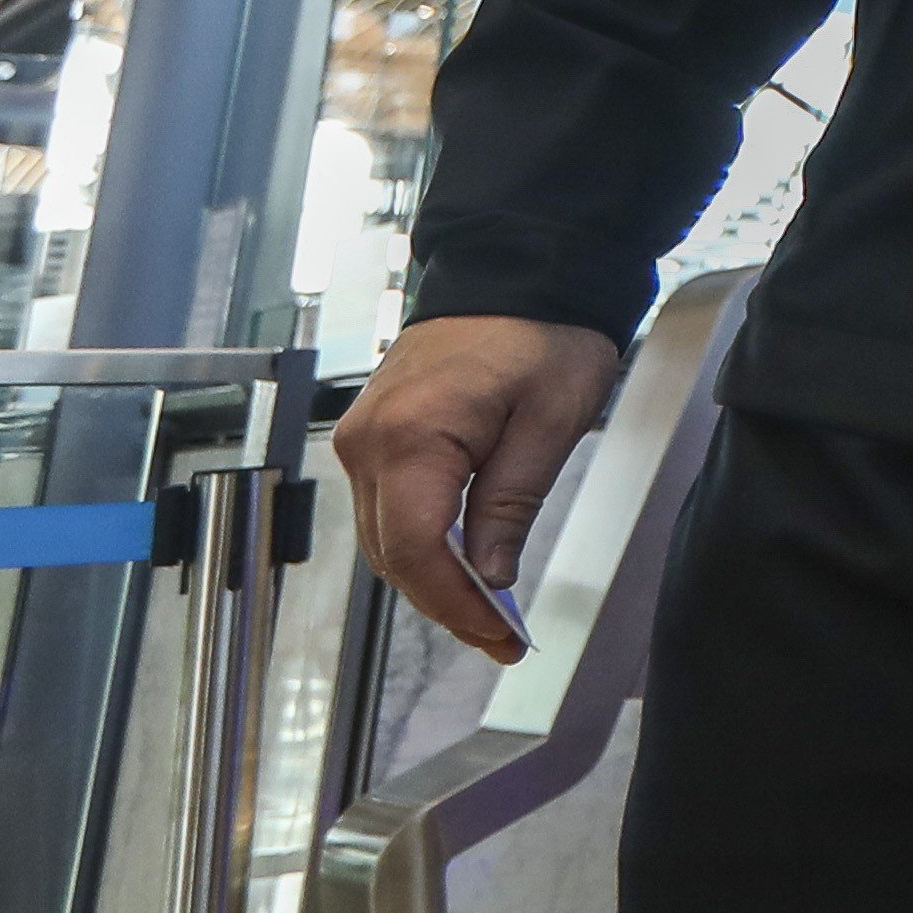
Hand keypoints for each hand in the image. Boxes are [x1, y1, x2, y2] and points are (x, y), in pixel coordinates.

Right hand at [331, 315, 627, 659]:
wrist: (515, 270)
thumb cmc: (541, 332)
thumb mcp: (550, 421)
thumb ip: (511, 503)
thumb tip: (488, 576)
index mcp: (409, 435)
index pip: (413, 549)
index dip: (453, 603)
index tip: (497, 635)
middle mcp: (366, 441)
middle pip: (391, 552)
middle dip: (446, 604)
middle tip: (503, 642)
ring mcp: (362, 437)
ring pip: (384, 537)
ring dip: (432, 580)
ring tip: (490, 617)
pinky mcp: (373, 434)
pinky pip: (388, 508)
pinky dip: (422, 545)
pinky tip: (463, 567)